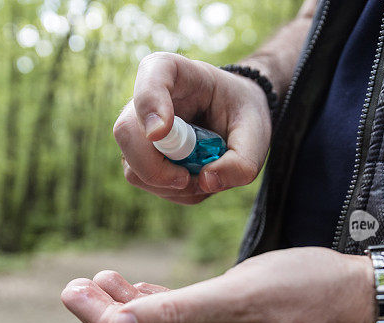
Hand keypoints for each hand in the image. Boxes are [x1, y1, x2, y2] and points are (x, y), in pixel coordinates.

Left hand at [61, 248, 374, 322]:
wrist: (368, 299)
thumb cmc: (311, 293)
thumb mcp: (241, 299)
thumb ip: (178, 314)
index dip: (103, 319)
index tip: (72, 292)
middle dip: (110, 314)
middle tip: (76, 285)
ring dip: (134, 306)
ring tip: (100, 281)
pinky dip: (164, 304)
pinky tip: (143, 290)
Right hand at [113, 52, 272, 204]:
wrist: (235, 115)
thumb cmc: (242, 113)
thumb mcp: (256, 132)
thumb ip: (242, 160)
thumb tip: (206, 182)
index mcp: (174, 71)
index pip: (151, 77)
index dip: (150, 105)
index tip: (161, 132)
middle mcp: (146, 98)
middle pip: (126, 132)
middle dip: (155, 167)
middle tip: (188, 177)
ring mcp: (138, 129)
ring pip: (132, 167)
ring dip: (170, 184)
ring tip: (204, 173)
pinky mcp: (140, 155)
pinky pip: (145, 182)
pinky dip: (173, 190)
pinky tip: (196, 177)